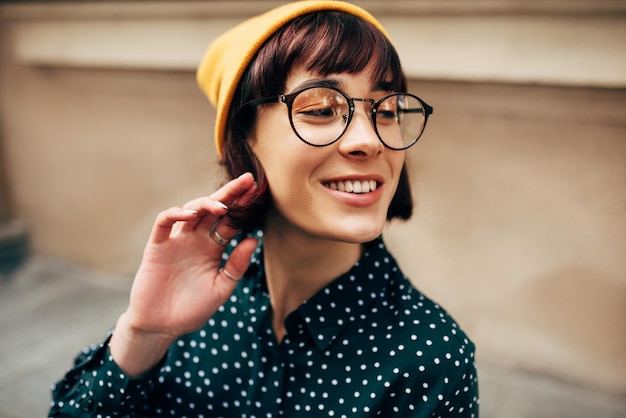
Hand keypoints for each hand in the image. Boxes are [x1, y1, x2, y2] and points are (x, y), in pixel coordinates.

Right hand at [110, 173, 257, 375]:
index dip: (243, 207)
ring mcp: (176, 241)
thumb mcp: (221, 289)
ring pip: (190, 210)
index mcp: (213, 248)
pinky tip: (190, 215)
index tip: (258, 193)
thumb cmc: (192, 310)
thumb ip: (236, 266)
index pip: (230, 221)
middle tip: (247, 181)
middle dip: (229, 194)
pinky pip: (164, 223)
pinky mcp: (157, 247)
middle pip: (213, 209)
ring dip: (206, 203)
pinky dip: (175, 215)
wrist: (161, 327)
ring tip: (222, 206)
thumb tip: (254, 239)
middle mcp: (196, 240)